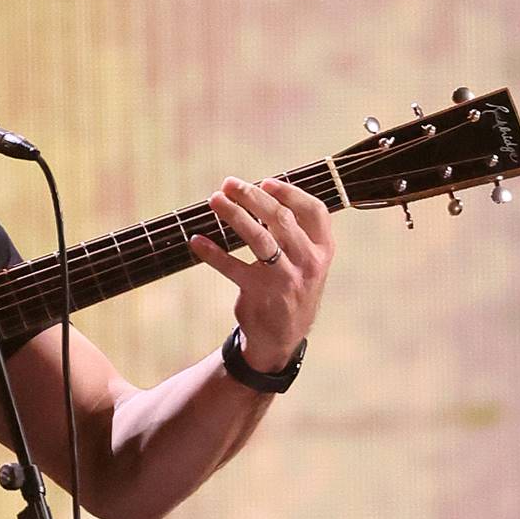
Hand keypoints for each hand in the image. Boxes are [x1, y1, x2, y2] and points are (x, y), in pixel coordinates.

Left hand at [188, 176, 333, 371]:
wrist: (283, 337)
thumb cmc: (290, 288)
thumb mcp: (305, 261)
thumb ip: (293, 232)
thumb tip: (259, 193)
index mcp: (323, 250)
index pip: (315, 212)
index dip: (291, 193)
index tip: (266, 181)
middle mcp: (308, 262)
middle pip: (281, 219)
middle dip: (253, 197)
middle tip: (229, 183)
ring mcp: (284, 278)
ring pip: (259, 239)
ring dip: (234, 215)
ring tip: (215, 200)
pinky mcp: (259, 293)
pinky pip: (232, 267)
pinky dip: (212, 253)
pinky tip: (197, 241)